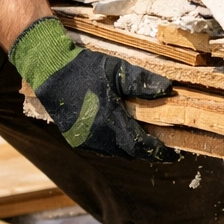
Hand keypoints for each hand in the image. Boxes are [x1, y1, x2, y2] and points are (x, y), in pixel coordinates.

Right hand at [10, 18, 177, 161]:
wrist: (49, 70)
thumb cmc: (85, 69)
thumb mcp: (117, 70)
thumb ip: (141, 82)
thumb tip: (168, 89)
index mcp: (110, 122)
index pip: (140, 146)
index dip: (159, 152)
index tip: (174, 154)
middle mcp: (97, 137)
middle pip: (129, 152)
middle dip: (146, 150)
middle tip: (162, 144)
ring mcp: (84, 139)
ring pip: (115, 151)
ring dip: (130, 147)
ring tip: (143, 137)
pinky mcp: (74, 137)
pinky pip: (101, 146)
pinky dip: (115, 142)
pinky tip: (120, 130)